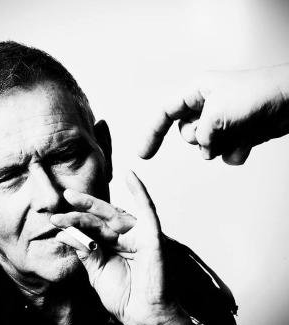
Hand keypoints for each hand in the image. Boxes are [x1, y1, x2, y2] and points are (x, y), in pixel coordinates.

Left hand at [50, 171, 196, 324]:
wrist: (143, 318)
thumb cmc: (124, 297)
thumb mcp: (97, 273)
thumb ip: (86, 252)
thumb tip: (67, 234)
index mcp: (113, 245)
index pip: (93, 227)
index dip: (75, 222)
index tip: (56, 221)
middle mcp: (126, 236)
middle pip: (101, 217)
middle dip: (81, 208)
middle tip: (63, 197)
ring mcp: (139, 235)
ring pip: (114, 214)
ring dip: (93, 205)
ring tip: (72, 198)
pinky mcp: (153, 238)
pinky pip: (148, 211)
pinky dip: (140, 192)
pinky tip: (130, 175)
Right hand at [138, 65, 288, 164]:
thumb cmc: (258, 94)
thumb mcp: (217, 113)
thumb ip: (201, 135)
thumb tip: (204, 149)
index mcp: (197, 93)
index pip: (165, 114)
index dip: (151, 134)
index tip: (143, 155)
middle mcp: (206, 107)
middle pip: (186, 135)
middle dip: (201, 139)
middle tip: (217, 129)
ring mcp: (222, 122)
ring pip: (206, 148)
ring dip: (220, 145)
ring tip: (238, 130)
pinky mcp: (236, 134)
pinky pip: (225, 154)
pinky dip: (235, 152)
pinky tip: (249, 140)